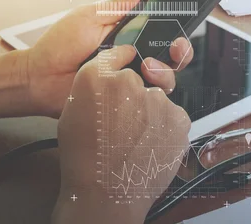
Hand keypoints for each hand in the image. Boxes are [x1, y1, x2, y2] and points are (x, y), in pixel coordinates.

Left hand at [23, 0, 193, 117]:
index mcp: (130, 38)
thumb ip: (118, 5)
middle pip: (172, 60)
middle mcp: (135, 60)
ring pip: (165, 82)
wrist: (39, 77)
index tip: (183, 26)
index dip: (178, 31)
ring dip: (163, 72)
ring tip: (147, 67)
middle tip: (175, 48)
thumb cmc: (60, 44)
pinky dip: (147, 94)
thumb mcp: (90, 16)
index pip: (164, 34)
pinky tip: (136, 85)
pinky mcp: (123, 101)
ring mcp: (130, 82)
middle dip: (181, 53)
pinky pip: (146, 101)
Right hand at [52, 45, 190, 223]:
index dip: (118, 71)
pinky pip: (173, 116)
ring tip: (135, 139)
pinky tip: (149, 144)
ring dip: (151, 113)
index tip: (121, 81)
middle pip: (139, 81)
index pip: (117, 57)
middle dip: (134, 98)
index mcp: (98, 78)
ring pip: (157, 100)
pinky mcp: (178, 118)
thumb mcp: (72, 113)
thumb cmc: (85, 159)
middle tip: (123, 123)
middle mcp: (130, 83)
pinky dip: (166, 128)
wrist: (107, 193)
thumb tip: (111, 74)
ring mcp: (157, 100)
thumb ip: (92, 86)